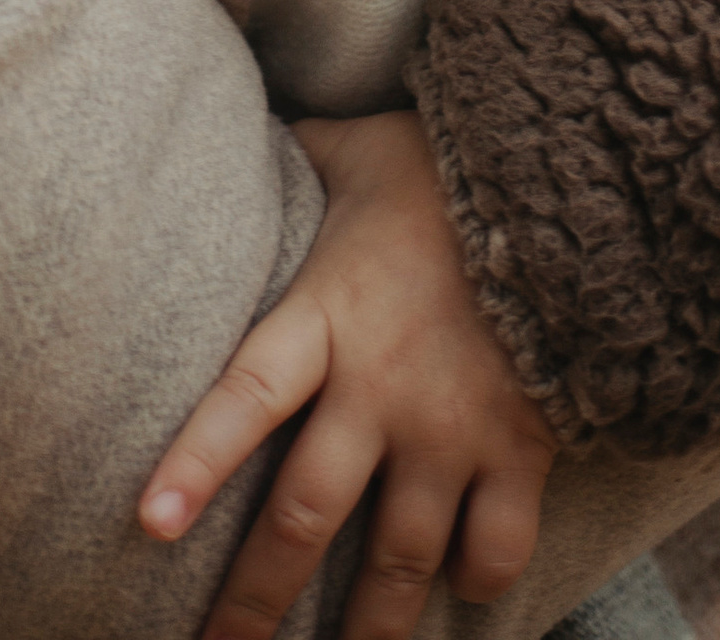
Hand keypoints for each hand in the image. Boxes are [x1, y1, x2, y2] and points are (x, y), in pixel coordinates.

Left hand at [137, 108, 555, 639]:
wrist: (570, 185)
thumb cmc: (445, 168)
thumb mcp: (358, 153)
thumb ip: (301, 157)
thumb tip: (249, 130)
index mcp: (328, 314)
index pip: (247, 395)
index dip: (197, 461)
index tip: (149, 526)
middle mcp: (381, 388)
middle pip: (305, 513)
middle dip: (257, 597)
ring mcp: (452, 430)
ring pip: (395, 560)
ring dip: (363, 627)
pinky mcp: (520, 451)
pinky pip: (495, 549)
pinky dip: (477, 584)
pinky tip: (461, 599)